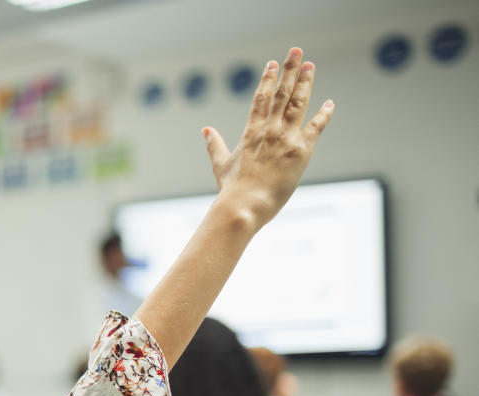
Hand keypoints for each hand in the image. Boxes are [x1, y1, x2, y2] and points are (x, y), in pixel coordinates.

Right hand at [203, 47, 333, 228]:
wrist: (244, 204)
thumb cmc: (231, 188)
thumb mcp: (220, 164)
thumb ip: (213, 144)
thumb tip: (205, 130)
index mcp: (251, 131)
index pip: (260, 98)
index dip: (267, 79)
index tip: (271, 64)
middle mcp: (269, 129)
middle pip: (281, 93)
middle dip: (289, 70)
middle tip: (295, 51)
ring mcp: (286, 137)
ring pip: (298, 102)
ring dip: (305, 82)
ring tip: (310, 66)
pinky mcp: (301, 150)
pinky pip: (316, 126)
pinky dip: (324, 114)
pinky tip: (329, 103)